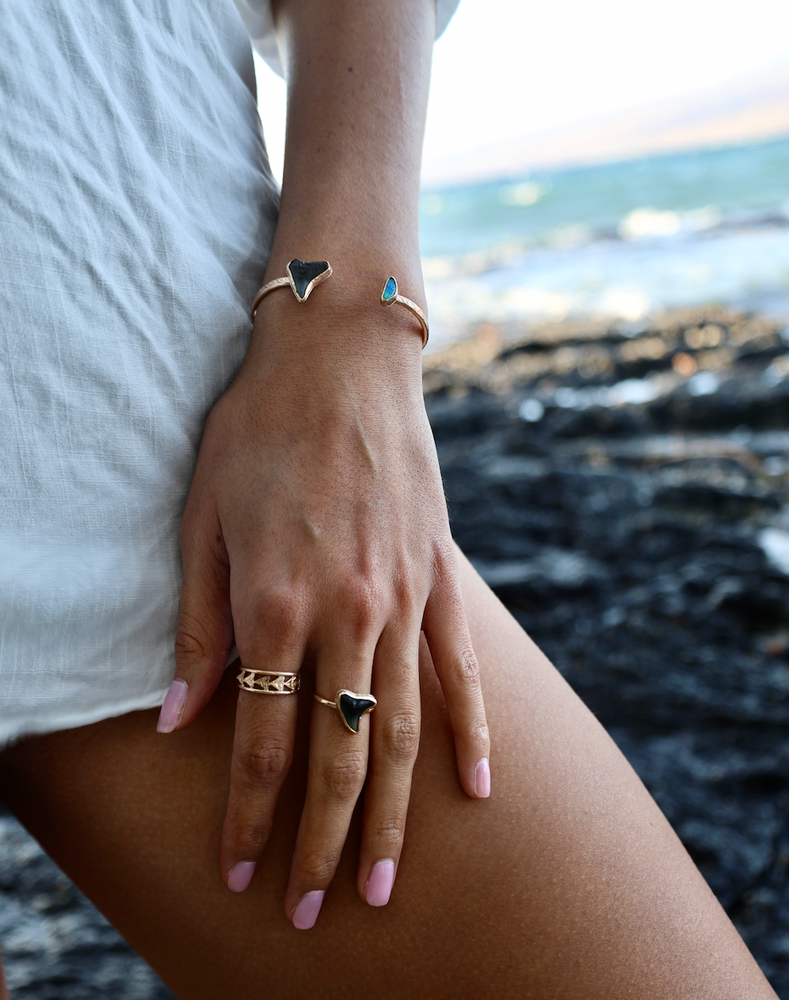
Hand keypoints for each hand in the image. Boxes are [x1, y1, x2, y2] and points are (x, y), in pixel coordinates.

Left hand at [158, 291, 489, 927]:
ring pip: (403, 729)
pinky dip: (471, 734)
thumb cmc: (258, 429)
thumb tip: (182, 720)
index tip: (240, 872)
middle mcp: (349, 613)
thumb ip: (200, 627)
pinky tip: (477, 789)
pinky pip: (459, 671)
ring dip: (394, 815)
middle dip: (323, 843)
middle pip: (340, 755)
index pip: (262, 740)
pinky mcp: (441, 577)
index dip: (249, 814)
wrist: (342, 356)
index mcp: (277, 602)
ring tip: (387, 882)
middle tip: (312, 912)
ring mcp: (404, 598)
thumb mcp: (202, 518)